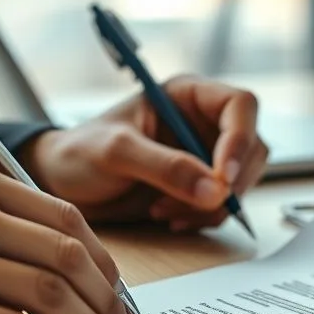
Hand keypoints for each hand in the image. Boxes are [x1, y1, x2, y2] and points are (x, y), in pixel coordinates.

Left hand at [21, 75, 268, 231]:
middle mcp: (203, 122)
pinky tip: (168, 216)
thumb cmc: (79, 153)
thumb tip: (215, 189)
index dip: (240, 140)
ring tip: (166, 210)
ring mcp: (204, 156)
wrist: (61, 184)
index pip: (240, 106)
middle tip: (198, 203)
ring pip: (242, 181)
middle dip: (229, 182)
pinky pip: (223, 204)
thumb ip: (165, 167)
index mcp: (187, 96)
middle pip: (251, 147)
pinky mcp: (199, 186)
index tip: (223, 177)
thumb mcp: (117, 153)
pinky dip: (203, 217)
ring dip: (212, 204)